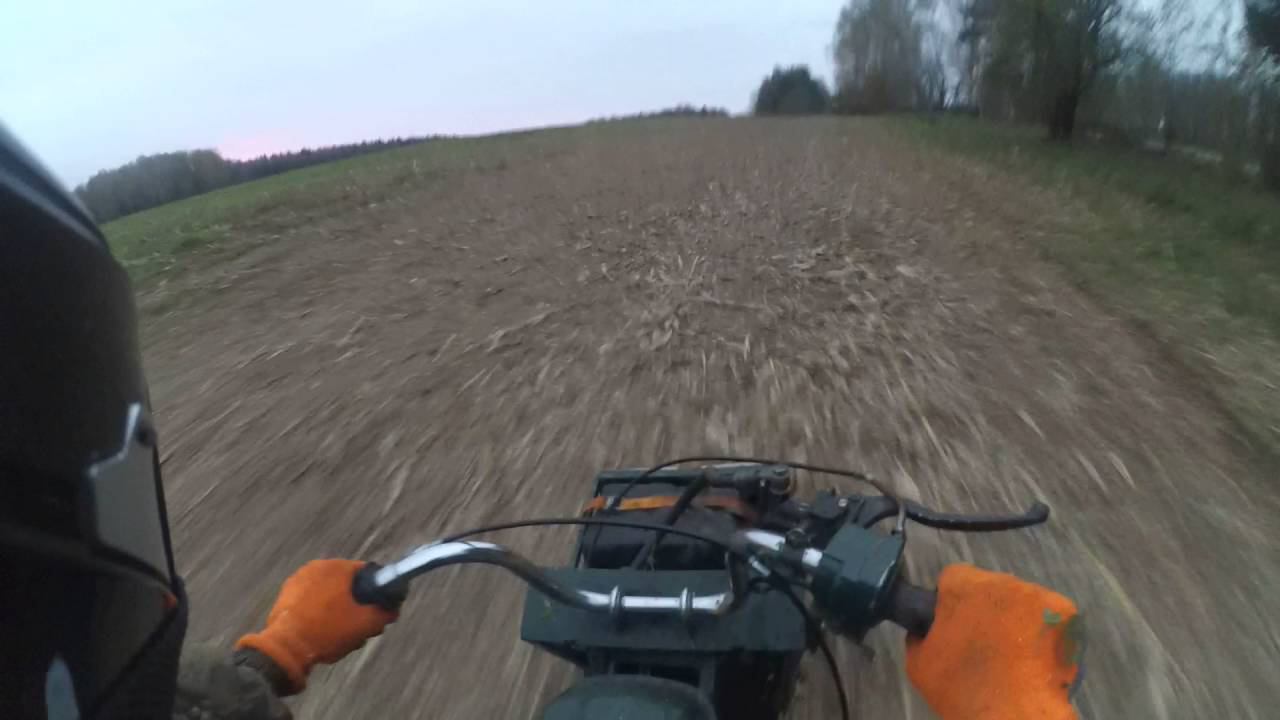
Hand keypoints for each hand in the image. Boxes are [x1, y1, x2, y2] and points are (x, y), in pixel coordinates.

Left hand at [236, 559, 397, 692]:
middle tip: (359, 625)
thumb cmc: (327, 631)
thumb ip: (384, 613)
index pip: (367, 572)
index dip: (376, 591)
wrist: (286, 649)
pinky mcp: (285, 596)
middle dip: (356, 603)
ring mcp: (297, 580)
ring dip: (337, 609)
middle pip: (347, 584)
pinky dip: (319, 612)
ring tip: (339, 633)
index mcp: (337, 567)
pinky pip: (311, 601)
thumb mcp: (365, 624)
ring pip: (328, 593)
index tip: (378, 608)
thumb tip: (392, 610)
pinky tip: (322, 632)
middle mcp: (316, 567)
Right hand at [906, 564, 1081, 719]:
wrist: (1014, 715)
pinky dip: (1046, 630)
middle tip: (986, 641)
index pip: (954, 576)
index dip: (953, 599)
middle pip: (991, 586)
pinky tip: (1038, 655)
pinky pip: (1051, 615)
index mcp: (963, 587)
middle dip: (988, 607)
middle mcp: (1003, 581)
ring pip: (1023, 599)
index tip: (956, 622)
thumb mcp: (919, 663)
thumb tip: (928, 628)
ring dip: (1018, 617)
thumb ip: (921, 634)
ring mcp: (1039, 595)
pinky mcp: (1067, 613)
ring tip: (1016, 653)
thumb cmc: (963, 689)